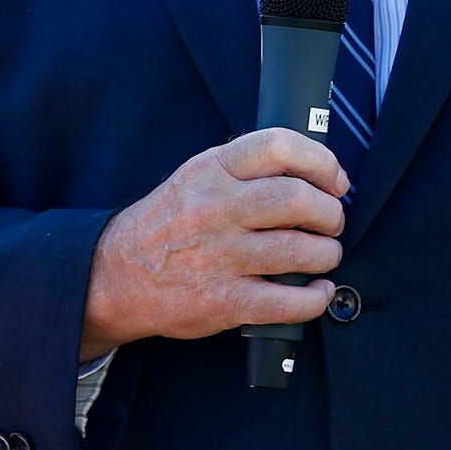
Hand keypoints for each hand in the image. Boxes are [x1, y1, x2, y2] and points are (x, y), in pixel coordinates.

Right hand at [80, 130, 349, 361]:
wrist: (115, 275)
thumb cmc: (167, 224)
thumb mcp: (196, 177)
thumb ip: (243, 168)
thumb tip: (309, 170)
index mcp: (211, 170)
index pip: (279, 146)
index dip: (321, 161)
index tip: (335, 181)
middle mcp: (215, 208)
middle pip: (298, 199)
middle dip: (330, 213)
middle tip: (331, 222)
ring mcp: (219, 256)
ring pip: (300, 251)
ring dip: (327, 254)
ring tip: (324, 255)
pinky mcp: (223, 301)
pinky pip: (287, 302)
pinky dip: (315, 299)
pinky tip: (316, 293)